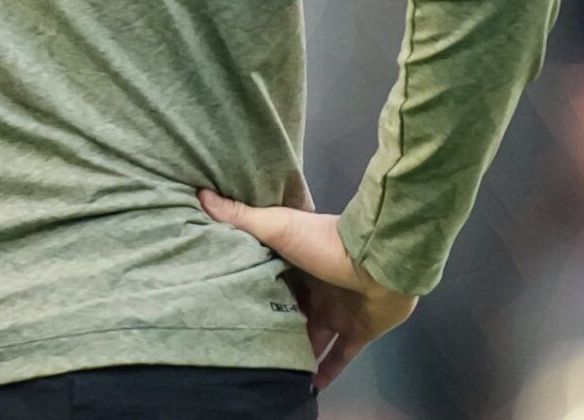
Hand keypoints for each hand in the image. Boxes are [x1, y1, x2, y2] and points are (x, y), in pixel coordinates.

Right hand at [199, 189, 417, 388]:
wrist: (381, 263)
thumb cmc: (327, 244)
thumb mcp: (279, 227)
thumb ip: (243, 217)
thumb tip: (201, 195)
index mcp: (298, 264)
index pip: (270, 279)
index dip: (253, 290)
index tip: (228, 305)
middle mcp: (318, 289)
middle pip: (290, 312)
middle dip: (273, 327)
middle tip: (248, 347)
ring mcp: (339, 311)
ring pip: (312, 338)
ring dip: (296, 354)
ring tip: (272, 372)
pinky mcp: (359, 331)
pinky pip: (339, 357)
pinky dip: (326, 372)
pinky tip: (308, 388)